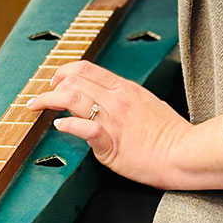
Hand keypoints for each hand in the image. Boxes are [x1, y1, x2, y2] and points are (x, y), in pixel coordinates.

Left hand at [26, 61, 192, 189]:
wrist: (185, 152)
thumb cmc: (171, 134)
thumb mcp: (148, 103)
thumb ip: (126, 100)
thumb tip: (109, 104)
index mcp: (125, 88)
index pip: (88, 69)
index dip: (65, 71)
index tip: (55, 80)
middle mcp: (117, 99)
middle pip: (75, 80)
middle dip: (51, 86)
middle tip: (40, 96)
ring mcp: (113, 119)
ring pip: (73, 98)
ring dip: (49, 100)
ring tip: (37, 106)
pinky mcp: (112, 142)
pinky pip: (84, 127)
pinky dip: (67, 125)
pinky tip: (59, 126)